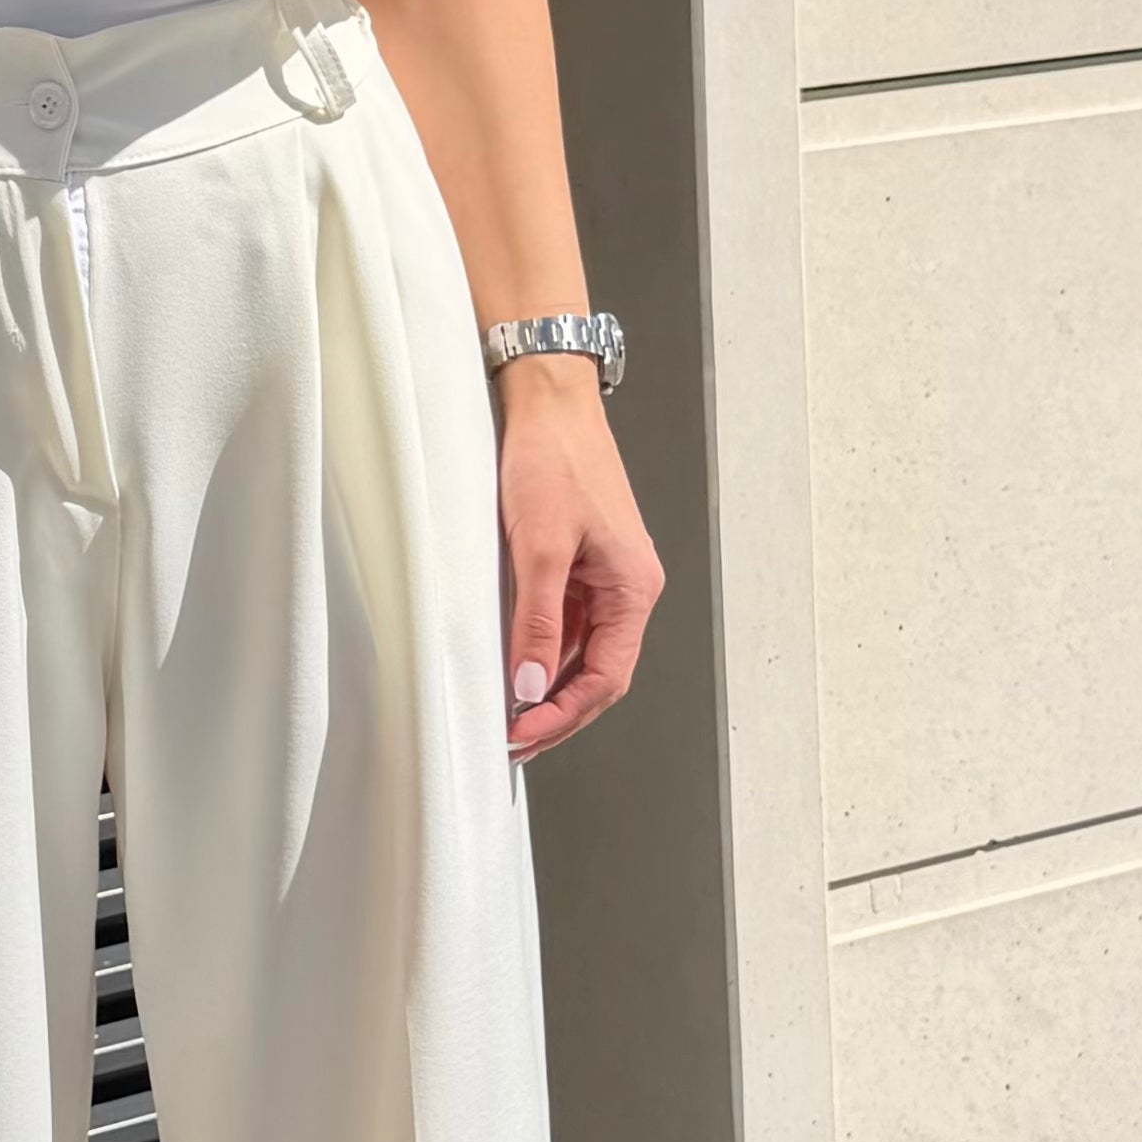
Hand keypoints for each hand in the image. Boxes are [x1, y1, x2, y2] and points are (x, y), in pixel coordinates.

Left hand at [495, 362, 662, 756]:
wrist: (549, 402)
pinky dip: (540, 652)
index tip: (523, 734)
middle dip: (556, 711)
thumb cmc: (553, 459)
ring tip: (508, 715)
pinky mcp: (578, 564)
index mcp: (633, 588)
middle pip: (597, 673)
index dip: (564, 714)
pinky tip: (512, 667)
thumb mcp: (539, 547)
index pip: (607, 677)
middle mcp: (625, 588)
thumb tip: (528, 686)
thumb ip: (536, 622)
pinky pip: (564, 624)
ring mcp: (602, 577)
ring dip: (546, 686)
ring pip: (580, 652)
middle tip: (512, 740)